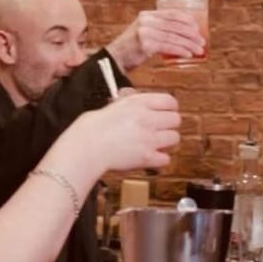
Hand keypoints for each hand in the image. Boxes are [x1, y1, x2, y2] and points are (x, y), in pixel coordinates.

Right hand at [64, 92, 180, 171]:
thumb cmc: (93, 127)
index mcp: (139, 103)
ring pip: (174, 138)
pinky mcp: (147, 157)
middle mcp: (148, 119)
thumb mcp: (114, 105)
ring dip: (166, 142)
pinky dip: (159, 160)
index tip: (166, 112)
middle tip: (159, 130)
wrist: (86, 147)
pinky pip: (166, 158)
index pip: (170, 101)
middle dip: (169, 125)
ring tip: (154, 144)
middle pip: (176, 120)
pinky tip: (149, 157)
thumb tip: (142, 105)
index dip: (169, 108)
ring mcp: (149, 138)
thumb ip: (132, 105)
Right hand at [106, 9, 204, 71]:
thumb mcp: (144, 32)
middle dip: (191, 34)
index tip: (197, 27)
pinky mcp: (145, 44)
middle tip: (201, 41)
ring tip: (198, 49)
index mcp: (147, 15)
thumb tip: (182, 33)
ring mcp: (144, 32)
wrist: (115, 58)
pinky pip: (167, 46)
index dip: (186, 19)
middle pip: (174, 25)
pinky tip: (187, 54)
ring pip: (172, 37)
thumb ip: (158, 29)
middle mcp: (146, 21)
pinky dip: (179, 50)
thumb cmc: (132, 48)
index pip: (171, 13)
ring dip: (188, 44)